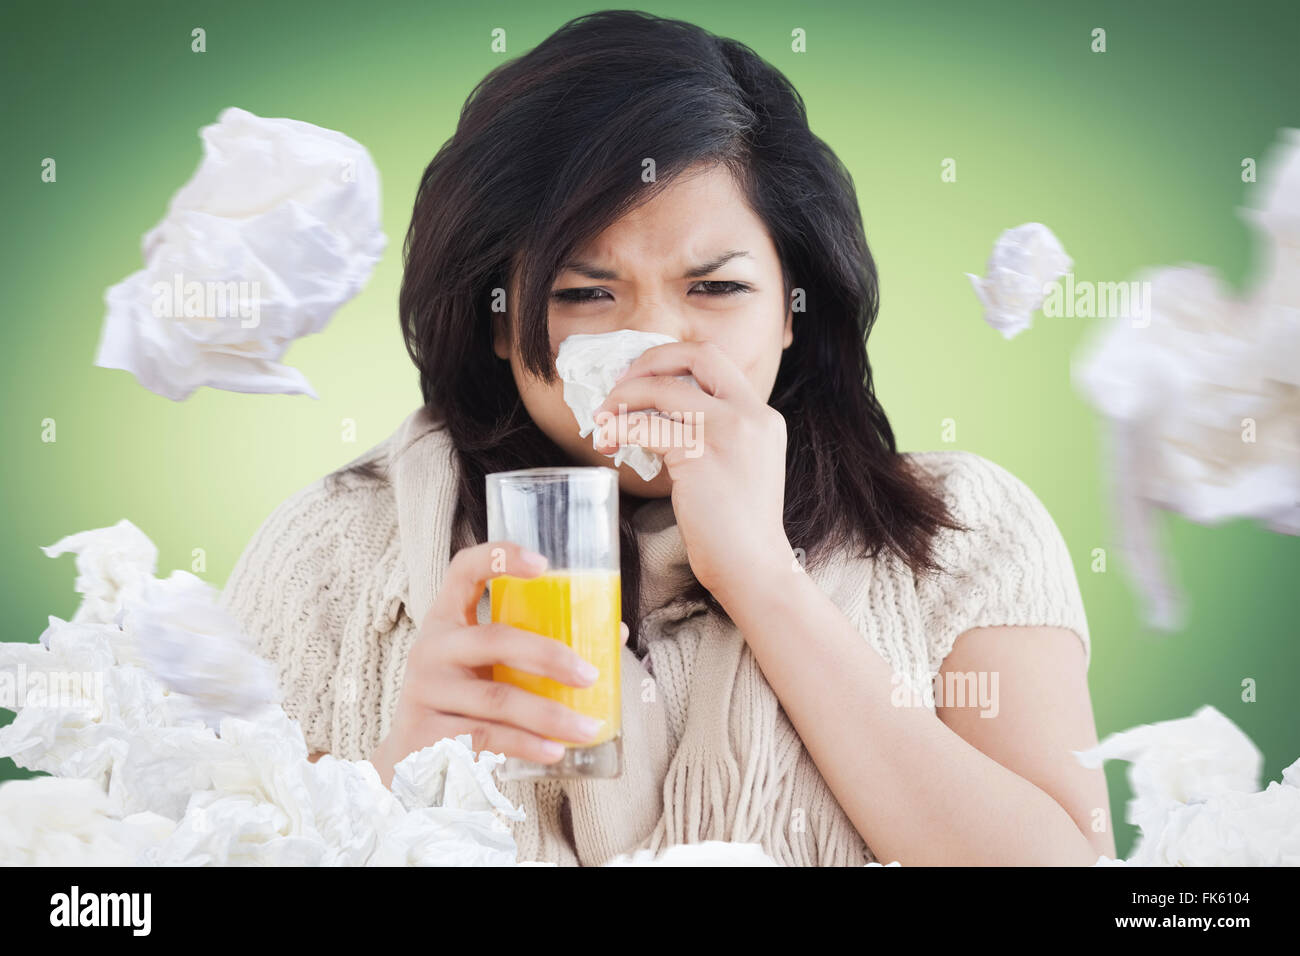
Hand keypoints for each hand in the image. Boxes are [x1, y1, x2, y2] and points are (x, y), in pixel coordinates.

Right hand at [370, 540, 630, 787]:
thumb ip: (536, 650)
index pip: (463, 571)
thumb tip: (615, 635)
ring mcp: (423, 692)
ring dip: (550, 714)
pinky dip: (526, 745)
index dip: (499, 557)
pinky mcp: (424, 735)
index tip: (543, 563)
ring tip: (588, 727)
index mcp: (447, 619)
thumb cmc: (465, 703)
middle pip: (495, 639)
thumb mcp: (488, 668)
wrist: (413, 765)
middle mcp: (430, 648)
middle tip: (590, 676)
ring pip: (497, 698)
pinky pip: (485, 737)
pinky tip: (554, 750)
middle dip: (550, 656)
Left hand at [592, 340, 793, 600]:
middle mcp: (750, 414)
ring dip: (623, 398)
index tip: (643, 377)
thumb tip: (660, 419)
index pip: (715, 360)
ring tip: (603, 420)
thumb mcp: (741, 466)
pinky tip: (607, 443)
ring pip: (661, 388)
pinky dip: (618, 429)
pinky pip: (645, 427)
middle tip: (619, 385)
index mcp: (762, 414)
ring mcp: (728, 431)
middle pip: (695, 354)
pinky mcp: (700, 455)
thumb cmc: (738, 529)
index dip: (672, 359)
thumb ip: (715, 436)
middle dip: (649, 361)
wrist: (754, 567)